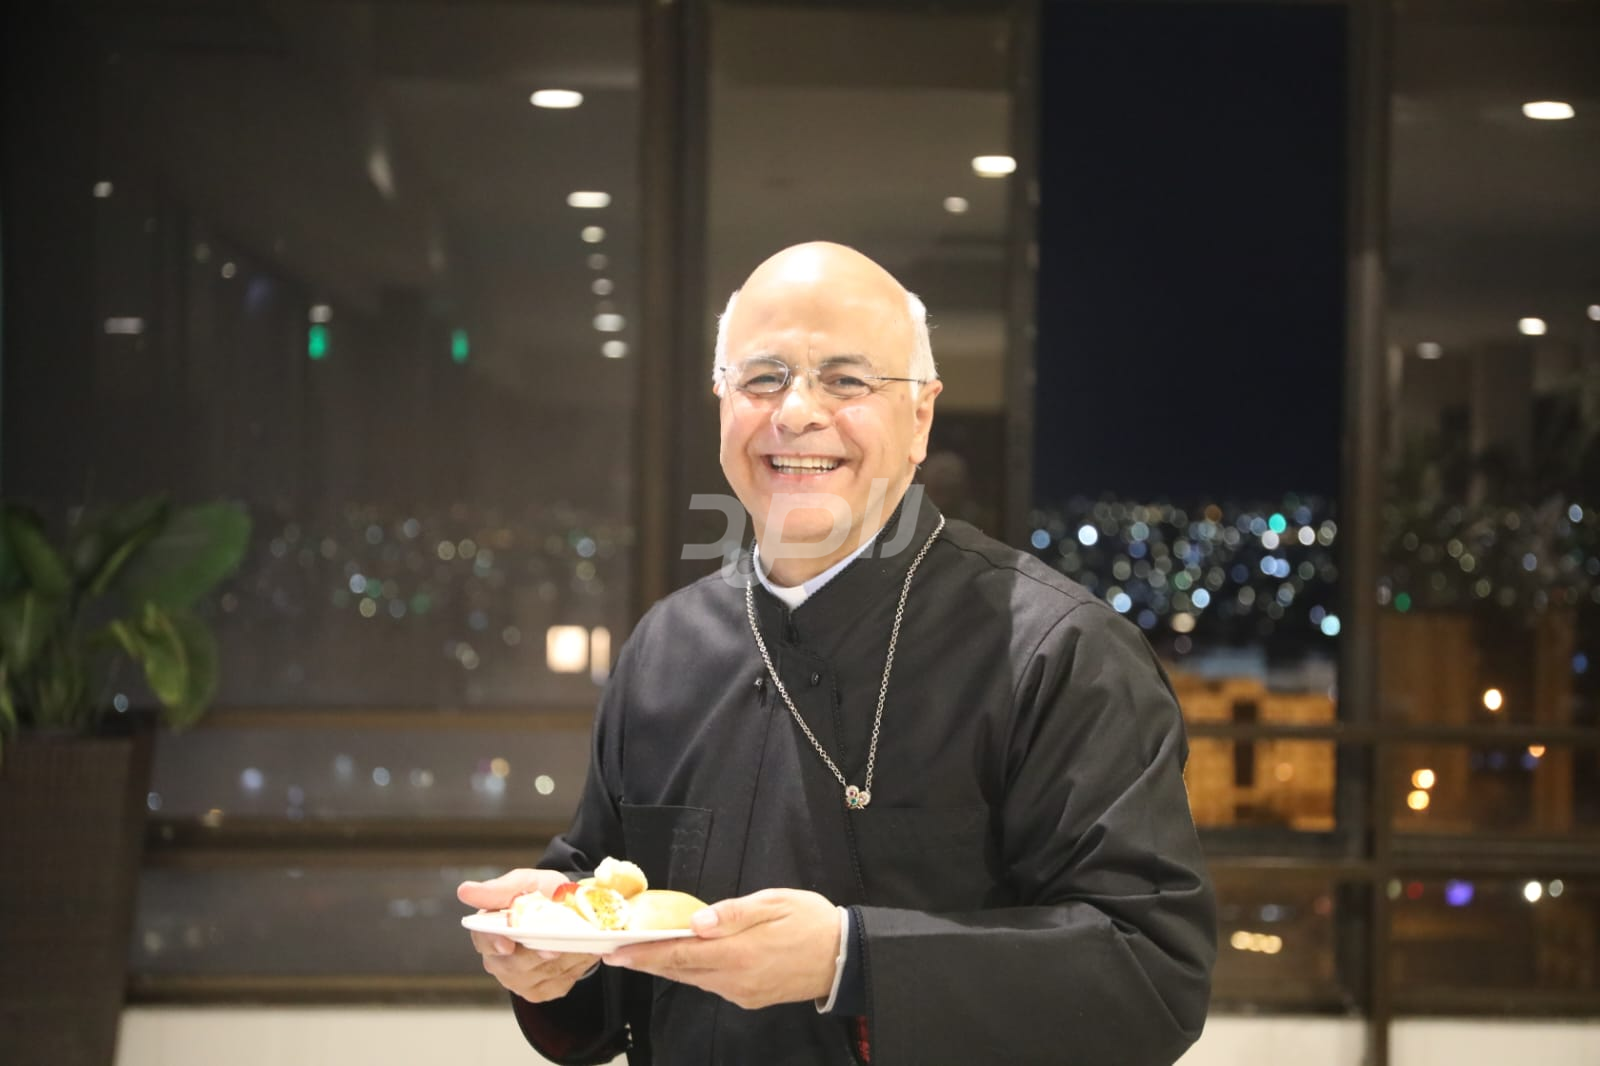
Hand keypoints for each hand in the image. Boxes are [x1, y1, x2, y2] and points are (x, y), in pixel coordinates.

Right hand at [458, 868, 600, 1002]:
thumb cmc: (543, 894)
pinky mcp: (540, 991)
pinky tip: (580, 951)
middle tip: (554, 946)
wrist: (572, 911)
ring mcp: (518, 980)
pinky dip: (574, 967)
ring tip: (576, 941)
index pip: (484, 940)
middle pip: (515, 963)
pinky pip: (558, 982)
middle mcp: (498, 961)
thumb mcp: (526, 882)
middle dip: (537, 954)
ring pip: (541, 973)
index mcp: (488, 930)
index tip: (507, 944)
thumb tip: (464, 890)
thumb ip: (500, 888)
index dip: (495, 942)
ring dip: (562, 958)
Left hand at [607, 888, 840, 1010]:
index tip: (616, 953)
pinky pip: (714, 985)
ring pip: (696, 980)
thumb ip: (734, 913)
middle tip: (617, 953)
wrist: (844, 957)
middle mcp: (735, 980)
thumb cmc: (810, 920)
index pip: (680, 955)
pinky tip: (690, 959)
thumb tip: (695, 922)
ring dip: (670, 967)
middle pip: (681, 971)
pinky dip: (696, 972)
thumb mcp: (775, 902)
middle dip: (648, 962)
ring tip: (645, 953)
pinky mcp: (751, 998)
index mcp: (739, 953)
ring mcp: (742, 993)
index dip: (645, 955)